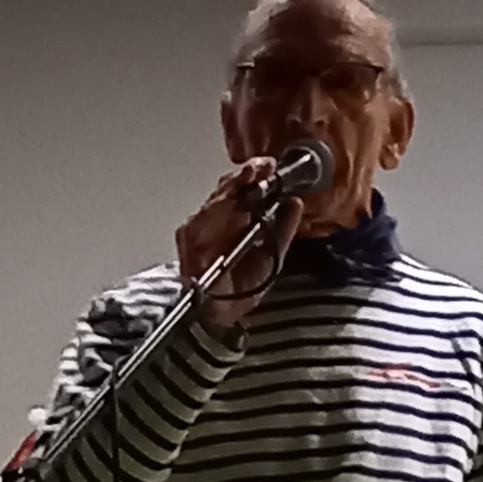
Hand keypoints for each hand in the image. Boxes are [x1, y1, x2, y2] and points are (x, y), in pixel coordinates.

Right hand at [175, 158, 302, 329]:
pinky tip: (231, 209)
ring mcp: (200, 228)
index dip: (257, 174)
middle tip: (262, 167)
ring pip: (215, 200)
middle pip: (228, 188)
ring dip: (233, 190)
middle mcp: (217, 219)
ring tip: (250, 178)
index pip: (245, 187)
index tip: (272, 166)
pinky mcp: (188, 242)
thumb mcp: (272, 255)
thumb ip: (283, 229)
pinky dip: (215, 215)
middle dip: (245, 176)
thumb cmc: (242, 288)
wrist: (223, 315)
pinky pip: (200, 222)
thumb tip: (294, 202)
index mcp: (237, 217)